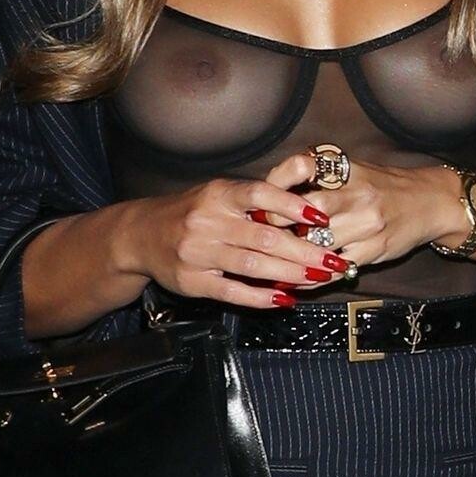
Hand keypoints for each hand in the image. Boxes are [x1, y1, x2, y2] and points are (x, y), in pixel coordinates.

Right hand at [120, 177, 352, 308]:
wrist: (141, 235)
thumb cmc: (194, 212)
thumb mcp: (222, 193)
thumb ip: (262, 193)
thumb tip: (308, 178)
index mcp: (219, 195)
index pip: (259, 194)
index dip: (291, 206)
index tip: (320, 218)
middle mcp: (208, 222)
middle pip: (264, 237)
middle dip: (305, 250)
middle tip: (333, 260)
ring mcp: (198, 253)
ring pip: (253, 265)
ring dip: (290, 274)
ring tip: (317, 278)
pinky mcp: (193, 282)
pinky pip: (233, 292)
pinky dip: (261, 297)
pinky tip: (284, 298)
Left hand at [264, 152, 462, 271]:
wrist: (432, 203)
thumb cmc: (385, 186)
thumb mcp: (356, 169)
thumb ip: (320, 176)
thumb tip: (272, 193)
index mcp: (348, 169)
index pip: (303, 165)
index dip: (277, 180)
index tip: (263, 197)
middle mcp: (358, 194)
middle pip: (308, 209)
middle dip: (279, 223)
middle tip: (260, 233)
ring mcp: (367, 224)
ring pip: (318, 244)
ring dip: (290, 256)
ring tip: (268, 262)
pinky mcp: (373, 250)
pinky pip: (334, 270)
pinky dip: (310, 279)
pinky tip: (293, 282)